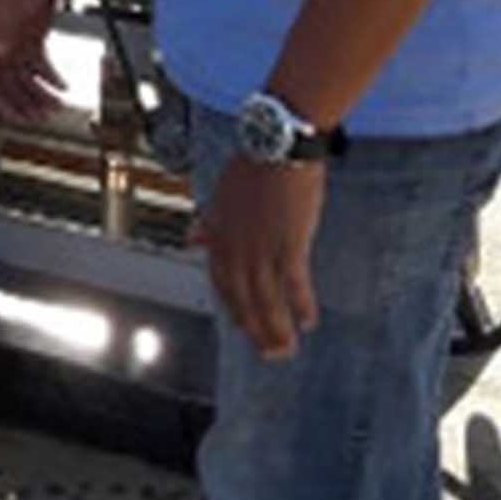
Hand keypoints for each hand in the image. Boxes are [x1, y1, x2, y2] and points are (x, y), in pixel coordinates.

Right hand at [0, 0, 66, 124]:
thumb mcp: (13, 10)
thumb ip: (6, 34)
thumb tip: (0, 55)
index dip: (0, 103)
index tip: (15, 120)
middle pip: (8, 84)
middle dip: (25, 103)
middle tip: (41, 120)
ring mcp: (15, 40)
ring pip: (25, 76)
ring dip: (39, 94)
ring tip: (55, 107)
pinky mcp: (31, 34)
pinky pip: (38, 64)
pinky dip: (50, 77)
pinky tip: (62, 85)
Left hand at [190, 157, 325, 360]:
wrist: (276, 145)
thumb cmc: (252, 167)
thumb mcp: (220, 196)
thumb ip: (209, 223)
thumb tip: (192, 239)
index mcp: (218, 237)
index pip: (222, 283)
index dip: (234, 308)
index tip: (245, 327)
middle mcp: (235, 248)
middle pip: (243, 299)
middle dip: (256, 330)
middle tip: (269, 354)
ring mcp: (261, 248)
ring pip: (267, 299)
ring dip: (277, 329)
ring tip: (286, 350)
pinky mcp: (288, 243)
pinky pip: (294, 284)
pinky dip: (300, 306)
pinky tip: (309, 322)